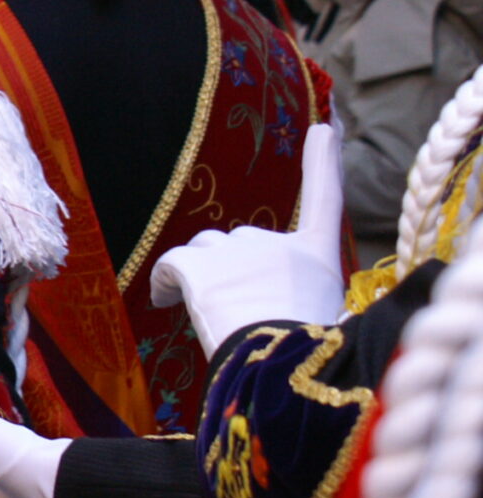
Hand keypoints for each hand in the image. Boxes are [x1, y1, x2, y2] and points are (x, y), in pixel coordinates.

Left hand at [149, 121, 345, 356]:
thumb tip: (310, 315)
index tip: (323, 129)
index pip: (325, 198)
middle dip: (236, 267)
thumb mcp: (333, 324)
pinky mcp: (197, 265)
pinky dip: (165, 281)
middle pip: (244, 241)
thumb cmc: (308, 358)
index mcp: (318, 255)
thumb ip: (315, 304)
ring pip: (206, 249)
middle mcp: (277, 242)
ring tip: (210, 310)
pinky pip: (170, 263)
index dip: (323, 163)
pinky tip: (164, 303)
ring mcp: (236, 249)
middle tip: (238, 308)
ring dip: (203, 272)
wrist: (280, 368)